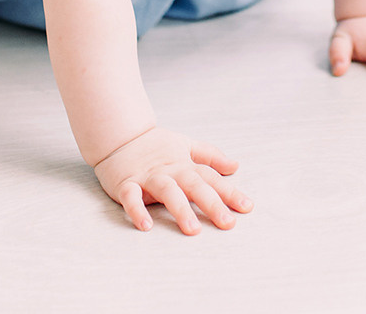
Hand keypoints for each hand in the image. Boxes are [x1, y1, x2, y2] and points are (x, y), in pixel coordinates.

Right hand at [92, 127, 251, 234]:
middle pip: (194, 186)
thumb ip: (210, 157)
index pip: (211, 178)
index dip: (229, 192)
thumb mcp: (186, 145)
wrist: (119, 135)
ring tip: (192, 229)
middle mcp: (170, 171)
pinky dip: (137, 210)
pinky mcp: (126, 184)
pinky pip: (132, 197)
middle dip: (212, 204)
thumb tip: (235, 167)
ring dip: (180, 210)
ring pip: (167, 192)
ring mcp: (148, 177)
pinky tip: (146, 225)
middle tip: (227, 222)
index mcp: (185, 164)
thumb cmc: (154, 146)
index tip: (246, 207)